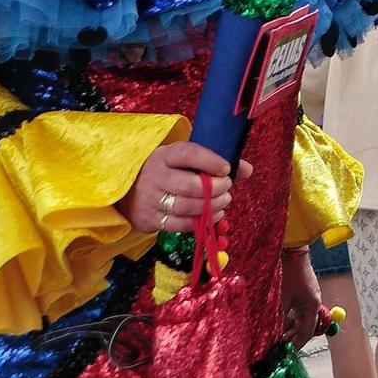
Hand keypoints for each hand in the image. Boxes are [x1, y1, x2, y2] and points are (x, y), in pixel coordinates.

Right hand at [118, 140, 244, 234]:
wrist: (130, 190)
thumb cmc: (168, 172)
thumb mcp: (185, 161)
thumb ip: (215, 163)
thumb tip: (247, 170)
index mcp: (165, 155)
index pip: (187, 154)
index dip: (209, 160)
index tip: (226, 168)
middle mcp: (155, 176)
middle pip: (188, 185)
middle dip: (214, 189)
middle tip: (227, 187)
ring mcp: (150, 199)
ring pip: (185, 207)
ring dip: (211, 207)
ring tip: (223, 202)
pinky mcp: (149, 219)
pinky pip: (178, 224)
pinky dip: (199, 222)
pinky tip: (213, 215)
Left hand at [280, 247, 322, 346]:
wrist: (291, 248)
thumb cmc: (287, 273)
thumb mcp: (281, 299)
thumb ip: (279, 319)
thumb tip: (274, 337)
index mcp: (312, 306)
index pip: (307, 333)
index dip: (296, 345)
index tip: (285, 353)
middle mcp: (314, 303)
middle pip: (305, 327)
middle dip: (292, 336)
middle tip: (277, 344)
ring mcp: (309, 296)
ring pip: (300, 318)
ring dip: (289, 326)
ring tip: (275, 333)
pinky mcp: (302, 290)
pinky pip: (297, 309)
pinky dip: (288, 316)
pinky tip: (277, 318)